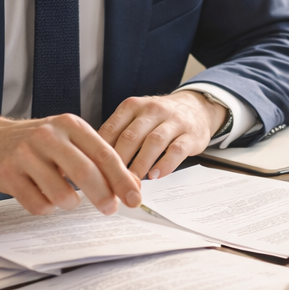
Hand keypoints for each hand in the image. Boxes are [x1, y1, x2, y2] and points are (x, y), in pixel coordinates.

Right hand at [0, 113, 140, 215]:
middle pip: (85, 173)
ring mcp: (26, 154)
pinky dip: (47, 207)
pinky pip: (39, 205)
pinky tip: (44, 195)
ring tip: (65, 196)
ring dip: (70, 203)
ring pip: (62, 195)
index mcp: (70, 125)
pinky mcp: (9, 174)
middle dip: (103, 196)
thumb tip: (131, 188)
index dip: (122, 180)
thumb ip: (100, 160)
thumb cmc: (43, 144)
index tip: (135, 199)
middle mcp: (48, 136)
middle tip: (110, 209)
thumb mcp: (72, 141)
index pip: (103, 154)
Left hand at [98, 90, 226, 179]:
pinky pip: (177, 150)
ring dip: (141, 164)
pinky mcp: (190, 134)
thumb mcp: (136, 117)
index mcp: (133, 106)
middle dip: (120, 162)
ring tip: (132, 182)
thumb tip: (92, 159)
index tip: (95, 171)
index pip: (112, 128)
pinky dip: (165, 164)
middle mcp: (152, 110)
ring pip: (154, 142)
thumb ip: (117, 134)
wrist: (196, 107)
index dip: (101, 152)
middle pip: (131, 136)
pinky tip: (155, 175)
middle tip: (111, 182)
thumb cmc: (159, 118)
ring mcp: (173, 121)